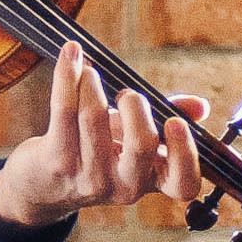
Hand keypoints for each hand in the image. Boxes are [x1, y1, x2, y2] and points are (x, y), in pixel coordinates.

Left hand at [0, 41, 209, 229]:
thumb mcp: (133, 141)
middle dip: (135, 105)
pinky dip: (67, 74)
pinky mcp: (56, 161)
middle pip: (141, 144)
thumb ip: (167, 120)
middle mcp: (124, 185)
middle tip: (125, 95)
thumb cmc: (97, 154)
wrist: (42, 187)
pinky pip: (63, 108)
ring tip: (89, 74)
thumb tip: (200, 106)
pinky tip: (70, 54)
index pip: (183, 184)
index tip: (175, 122)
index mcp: (151, 181)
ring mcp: (89, 176)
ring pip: (94, 116)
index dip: (185, 154)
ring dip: (92, 82)